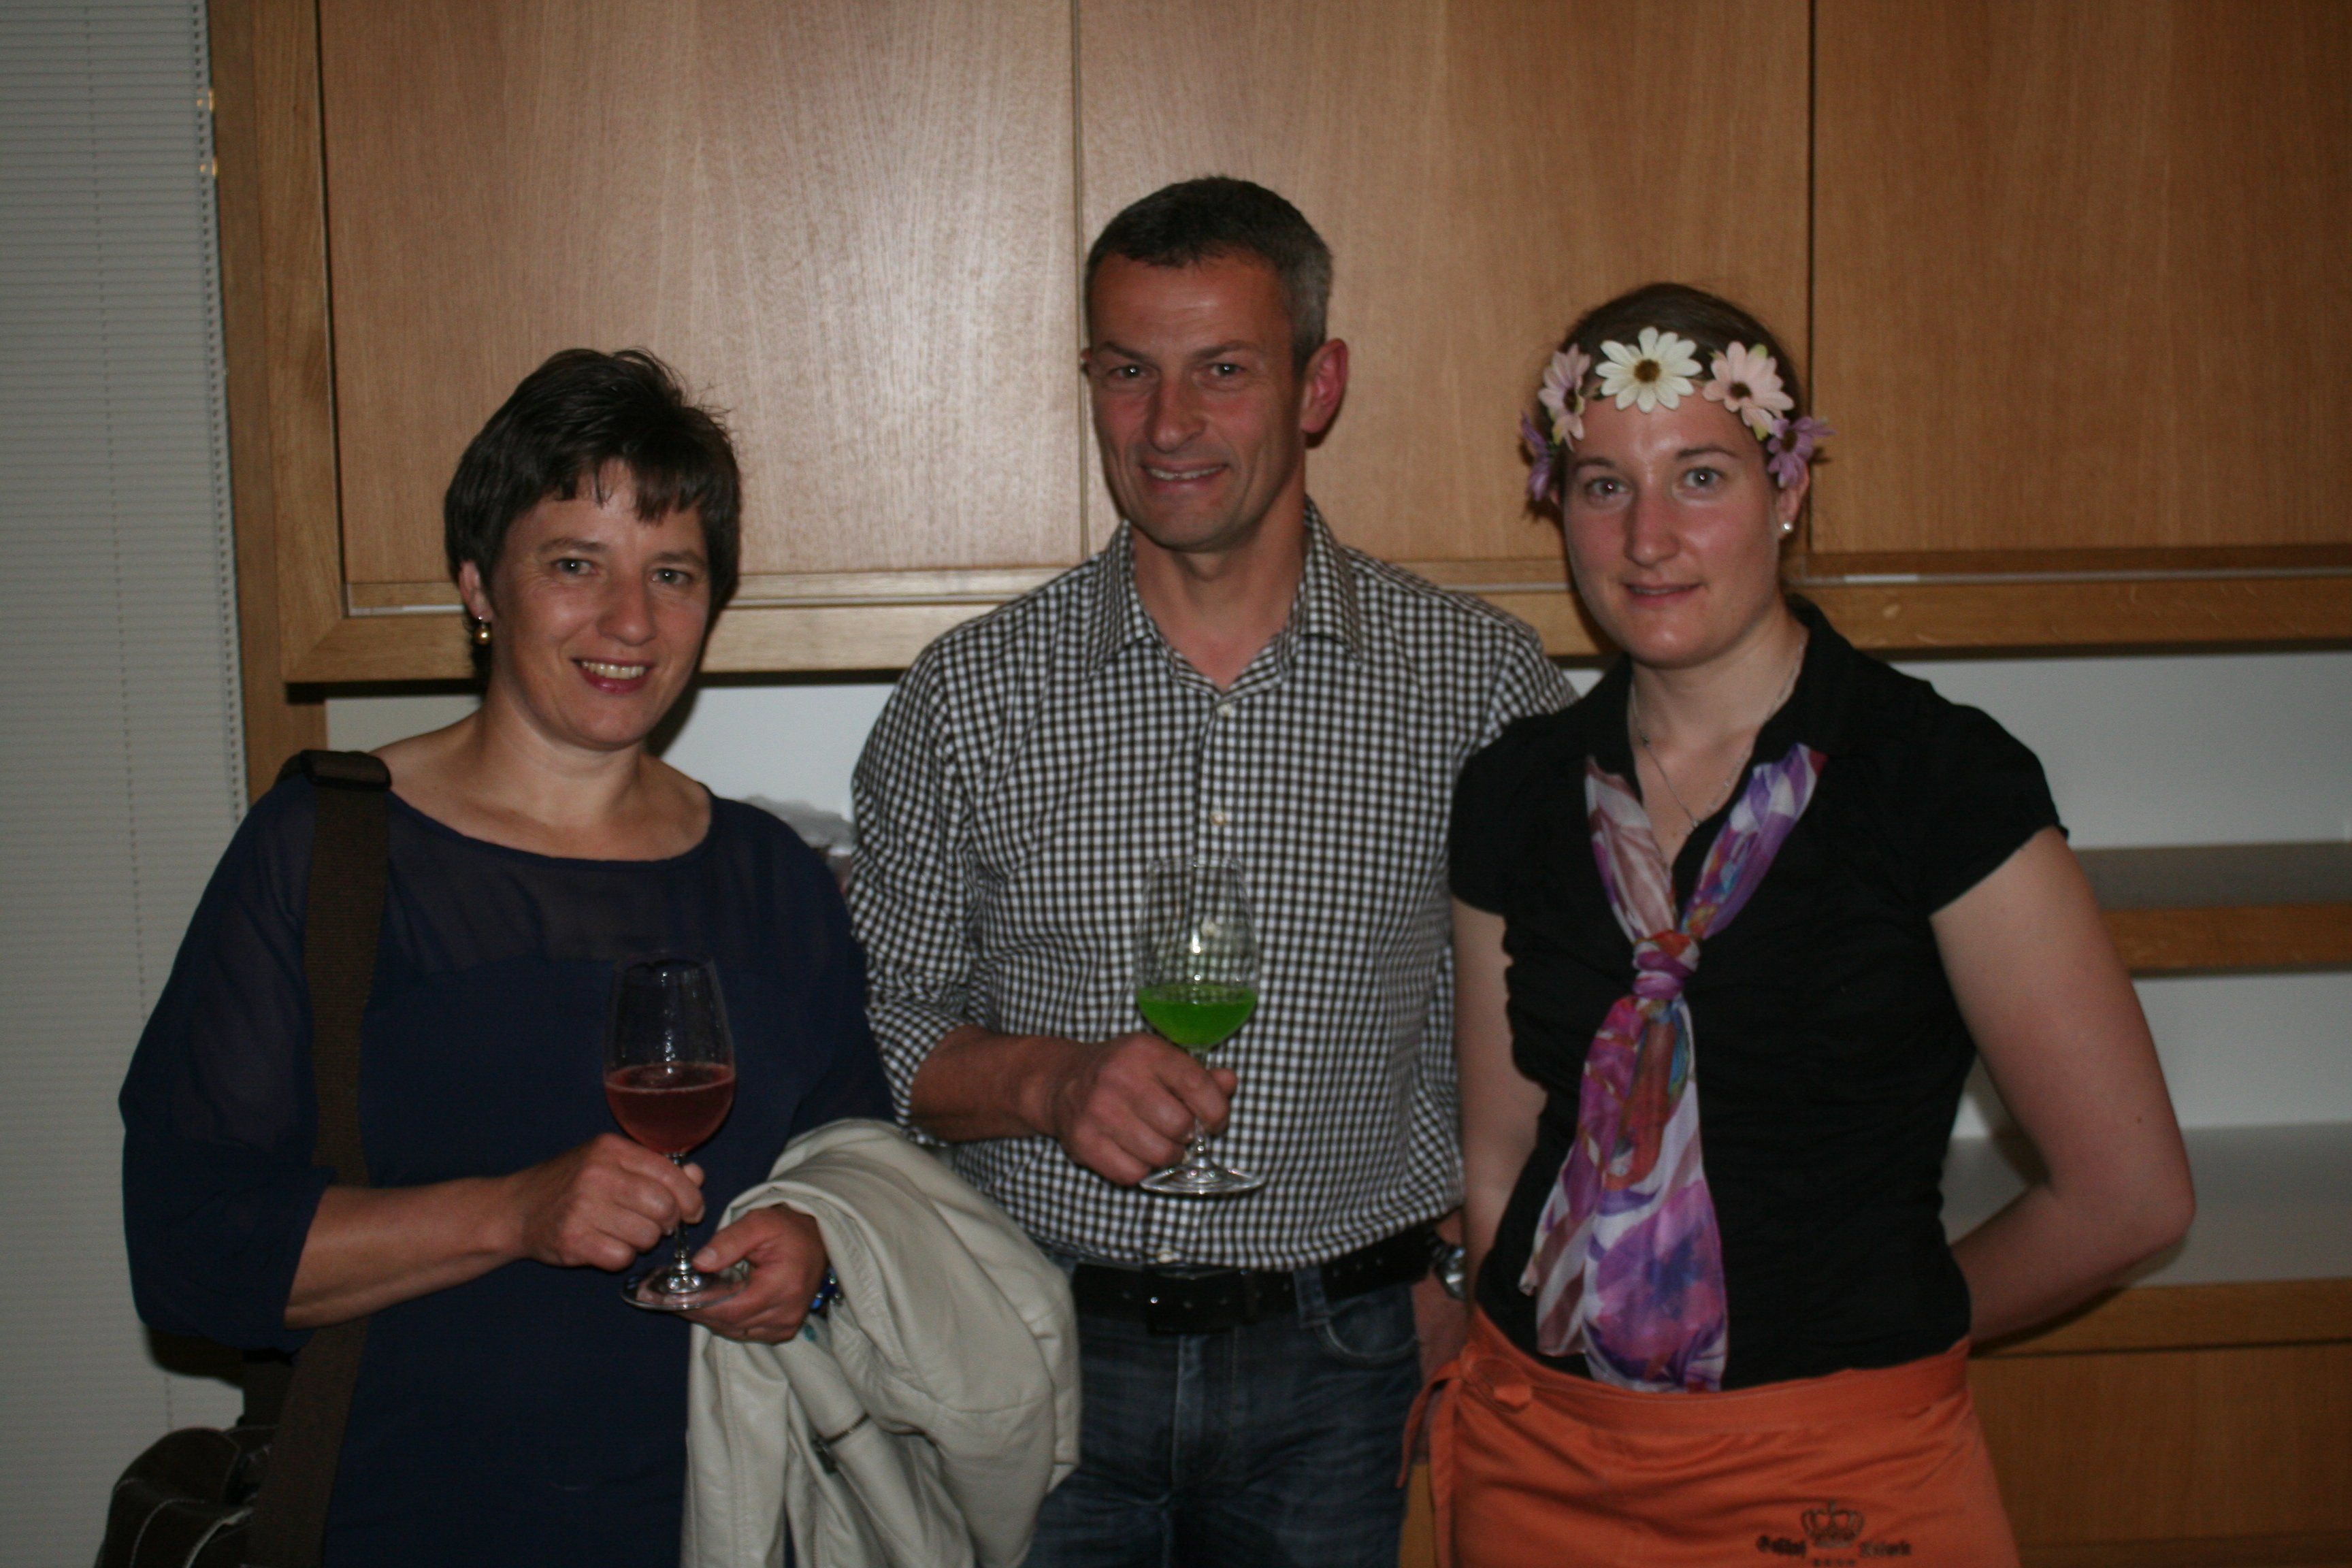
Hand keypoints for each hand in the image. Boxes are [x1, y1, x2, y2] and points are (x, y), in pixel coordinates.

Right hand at [503, 1133, 704, 1271]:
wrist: (517, 1208)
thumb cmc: (571, 1184)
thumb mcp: (610, 1164)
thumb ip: (655, 1168)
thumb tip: (697, 1177)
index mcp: (610, 1149)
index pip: (669, 1173)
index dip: (690, 1197)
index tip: (693, 1211)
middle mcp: (596, 1174)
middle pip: (662, 1207)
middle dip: (668, 1222)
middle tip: (658, 1226)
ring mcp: (582, 1207)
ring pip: (646, 1235)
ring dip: (644, 1241)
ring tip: (626, 1233)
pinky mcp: (572, 1240)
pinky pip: (622, 1257)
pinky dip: (621, 1257)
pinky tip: (607, 1246)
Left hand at [686, 1205, 829, 1342]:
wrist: (816, 1238)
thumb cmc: (787, 1229)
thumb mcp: (757, 1223)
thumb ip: (728, 1241)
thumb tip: (699, 1263)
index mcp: (782, 1286)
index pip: (731, 1309)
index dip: (701, 1306)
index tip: (675, 1298)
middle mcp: (786, 1312)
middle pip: (731, 1323)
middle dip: (701, 1311)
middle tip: (676, 1297)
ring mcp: (786, 1324)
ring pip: (736, 1331)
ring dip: (713, 1317)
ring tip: (695, 1298)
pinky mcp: (784, 1329)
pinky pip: (747, 1332)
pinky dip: (729, 1321)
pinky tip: (719, 1304)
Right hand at [1044, 1031, 1237, 1185]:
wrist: (1062, 1081)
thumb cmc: (1122, 1071)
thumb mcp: (1159, 1060)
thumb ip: (1198, 1074)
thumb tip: (1229, 1082)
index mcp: (1145, 1052)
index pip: (1197, 1086)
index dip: (1217, 1111)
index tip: (1214, 1122)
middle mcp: (1120, 1078)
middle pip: (1180, 1126)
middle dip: (1187, 1135)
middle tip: (1179, 1132)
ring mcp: (1098, 1111)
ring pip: (1160, 1155)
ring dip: (1168, 1156)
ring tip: (1159, 1143)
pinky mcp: (1083, 1142)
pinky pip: (1132, 1173)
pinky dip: (1140, 1169)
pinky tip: (1135, 1151)